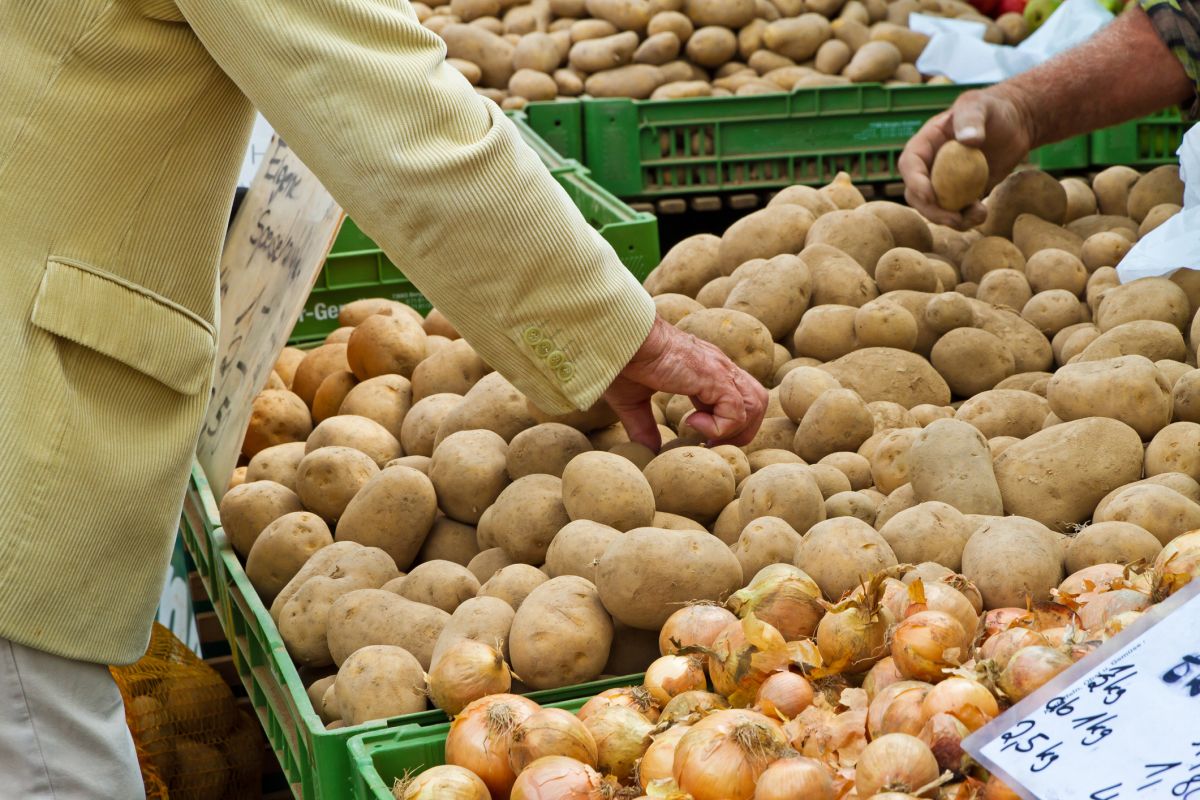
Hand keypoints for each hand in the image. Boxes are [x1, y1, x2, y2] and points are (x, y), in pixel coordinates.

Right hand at [604, 316, 767, 451]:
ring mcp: (719, 370)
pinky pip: (736, 411)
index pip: (737, 397)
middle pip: (755, 401)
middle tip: (709, 443)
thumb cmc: (623, 359)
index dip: (725, 424)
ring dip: (735, 430)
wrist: (621, 338)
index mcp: (704, 370)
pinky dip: (720, 427)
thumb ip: (644, 426)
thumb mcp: (634, 401)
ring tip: (705, 437)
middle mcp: (718, 368)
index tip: (700, 439)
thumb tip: (649, 451)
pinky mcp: (714, 377)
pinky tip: (691, 422)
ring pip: (755, 404)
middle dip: (740, 430)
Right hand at [899, 87, 1035, 228]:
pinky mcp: (962, 195)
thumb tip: (968, 141)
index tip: (931, 196)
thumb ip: (971, 118)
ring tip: (979, 215)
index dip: (915, 182)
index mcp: (925, 144)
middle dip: (932, 210)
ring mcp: (944, 183)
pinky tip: (983, 213)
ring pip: (934, 209)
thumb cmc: (992, 109)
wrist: (1014, 124)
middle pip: (916, 195)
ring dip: (951, 220)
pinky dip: (966, 219)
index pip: (909, 165)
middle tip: (954, 218)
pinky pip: (956, 213)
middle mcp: (929, 166)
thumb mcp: (979, 105)